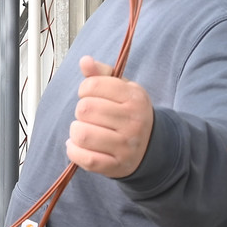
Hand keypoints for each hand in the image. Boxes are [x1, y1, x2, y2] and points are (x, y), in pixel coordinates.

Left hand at [65, 56, 152, 178]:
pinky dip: (74, 151)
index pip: (92, 86)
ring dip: (76, 131)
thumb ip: (101, 74)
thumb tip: (85, 61)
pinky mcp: (116, 165)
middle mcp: (134, 121)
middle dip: (81, 111)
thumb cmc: (129, 114)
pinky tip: (79, 146)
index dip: (84, 89)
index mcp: (135, 98)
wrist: (151, 147)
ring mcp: (126, 146)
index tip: (90, 95)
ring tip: (84, 130)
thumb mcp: (122, 89)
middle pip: (84, 109)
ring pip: (81, 134)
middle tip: (90, 116)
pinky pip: (84, 158)